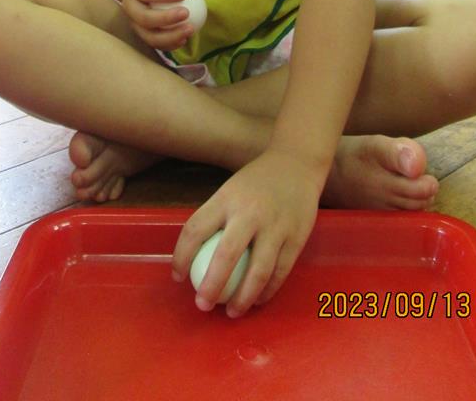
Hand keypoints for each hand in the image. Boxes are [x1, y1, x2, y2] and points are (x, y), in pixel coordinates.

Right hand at [122, 0, 200, 51]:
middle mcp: (130, 7)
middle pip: (145, 17)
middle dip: (166, 18)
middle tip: (187, 13)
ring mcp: (134, 24)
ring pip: (149, 36)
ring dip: (170, 36)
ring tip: (190, 30)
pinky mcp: (142, 36)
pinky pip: (155, 44)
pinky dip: (170, 44)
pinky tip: (185, 40)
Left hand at [171, 149, 324, 316]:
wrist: (297, 163)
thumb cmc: (257, 181)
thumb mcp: (230, 190)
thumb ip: (216, 217)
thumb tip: (194, 255)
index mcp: (226, 198)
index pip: (195, 230)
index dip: (181, 257)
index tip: (178, 276)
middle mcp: (250, 212)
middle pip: (225, 257)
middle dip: (211, 287)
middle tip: (202, 305)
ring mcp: (275, 226)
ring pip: (257, 272)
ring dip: (242, 298)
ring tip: (232, 311)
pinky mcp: (296, 237)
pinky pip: (279, 272)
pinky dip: (267, 291)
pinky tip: (257, 300)